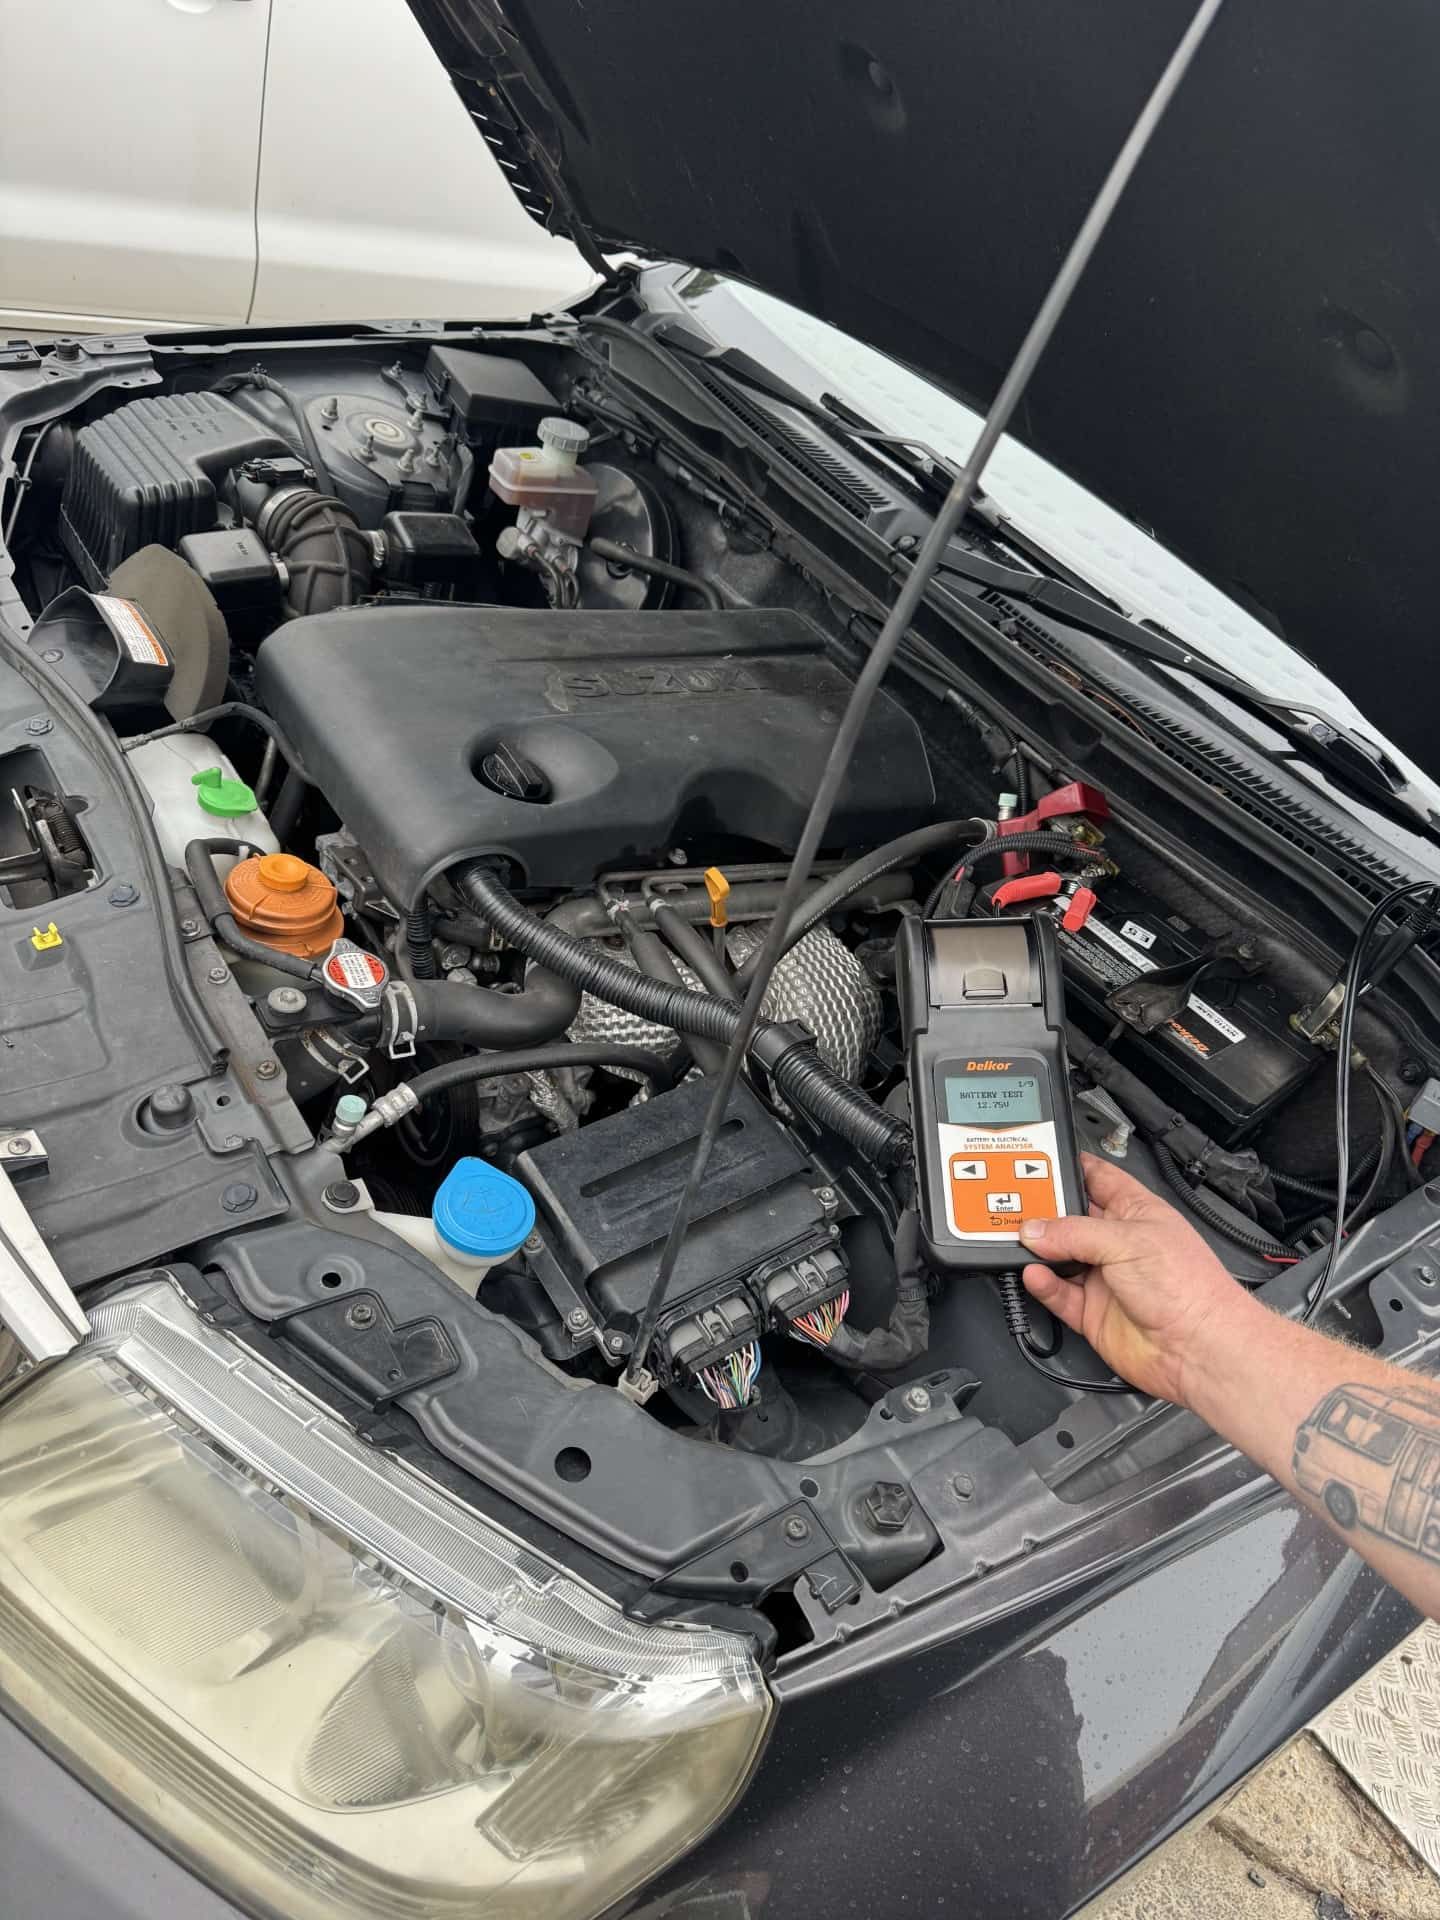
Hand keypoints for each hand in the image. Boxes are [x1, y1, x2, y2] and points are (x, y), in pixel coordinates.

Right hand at [1018, 1153, 1256, 1408]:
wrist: (1198, 1349)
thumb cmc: (1188, 1288)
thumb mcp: (1126, 1241)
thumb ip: (1074, 1232)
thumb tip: (1035, 1230)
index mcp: (1136, 1212)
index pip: (1098, 1179)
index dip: (1070, 1167)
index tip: (1039, 1161)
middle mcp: (1118, 1243)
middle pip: (1069, 1219)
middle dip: (1043, 1211)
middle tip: (1014, 1205)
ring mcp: (1104, 1278)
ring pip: (1059, 1258)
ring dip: (1038, 1251)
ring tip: (1017, 1241)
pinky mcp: (1092, 1313)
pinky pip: (1058, 1295)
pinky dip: (1043, 1285)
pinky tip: (1035, 1274)